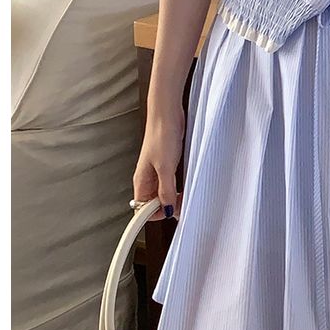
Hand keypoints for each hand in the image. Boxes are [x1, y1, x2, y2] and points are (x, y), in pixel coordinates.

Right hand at [132, 106, 185, 220]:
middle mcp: (147, 179)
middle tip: (184, 205)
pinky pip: (171, 182)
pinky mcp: (166, 164)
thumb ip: (166, 190)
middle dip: (169, 207)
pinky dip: (178, 187)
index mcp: (141, 181)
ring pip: (164, 193)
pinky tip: (188, 186)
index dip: (156, 215)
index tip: (172, 215)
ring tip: (188, 196)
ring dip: (175, 198)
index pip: (142, 209)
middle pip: (154, 203)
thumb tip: (167, 209)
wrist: (167, 114)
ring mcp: (157, 171)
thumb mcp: (165, 167)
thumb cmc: (162, 135)